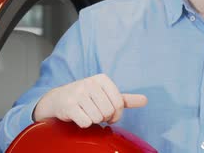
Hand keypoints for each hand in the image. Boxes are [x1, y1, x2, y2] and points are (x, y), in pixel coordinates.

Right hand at [33, 74, 147, 126]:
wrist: (58, 99)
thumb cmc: (86, 98)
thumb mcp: (106, 95)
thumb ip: (125, 99)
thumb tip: (145, 100)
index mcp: (102, 79)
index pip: (119, 103)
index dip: (116, 114)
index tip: (109, 114)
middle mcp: (90, 83)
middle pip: (108, 111)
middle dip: (103, 117)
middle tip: (96, 113)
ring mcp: (78, 93)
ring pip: (97, 118)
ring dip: (93, 120)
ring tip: (86, 113)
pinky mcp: (68, 105)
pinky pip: (86, 122)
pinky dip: (83, 124)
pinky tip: (78, 116)